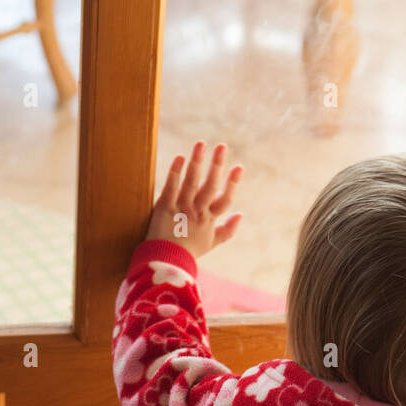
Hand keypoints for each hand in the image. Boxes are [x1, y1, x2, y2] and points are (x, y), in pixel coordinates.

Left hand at [145, 142, 243, 258]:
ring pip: (191, 183)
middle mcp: (197, 213)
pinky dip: (175, 173)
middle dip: (217, 166)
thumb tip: (241, 214)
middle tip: (222, 147)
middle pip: (210, 187)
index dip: (232, 184)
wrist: (164, 261)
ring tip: (201, 143)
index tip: (239, 167)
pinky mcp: (164, 207)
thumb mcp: (211, 243)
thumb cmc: (188, 252)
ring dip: (197, 162)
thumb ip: (228, 229)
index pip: (224, 200)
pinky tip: (180, 157)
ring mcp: (181, 209)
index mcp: (209, 220)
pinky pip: (171, 187)